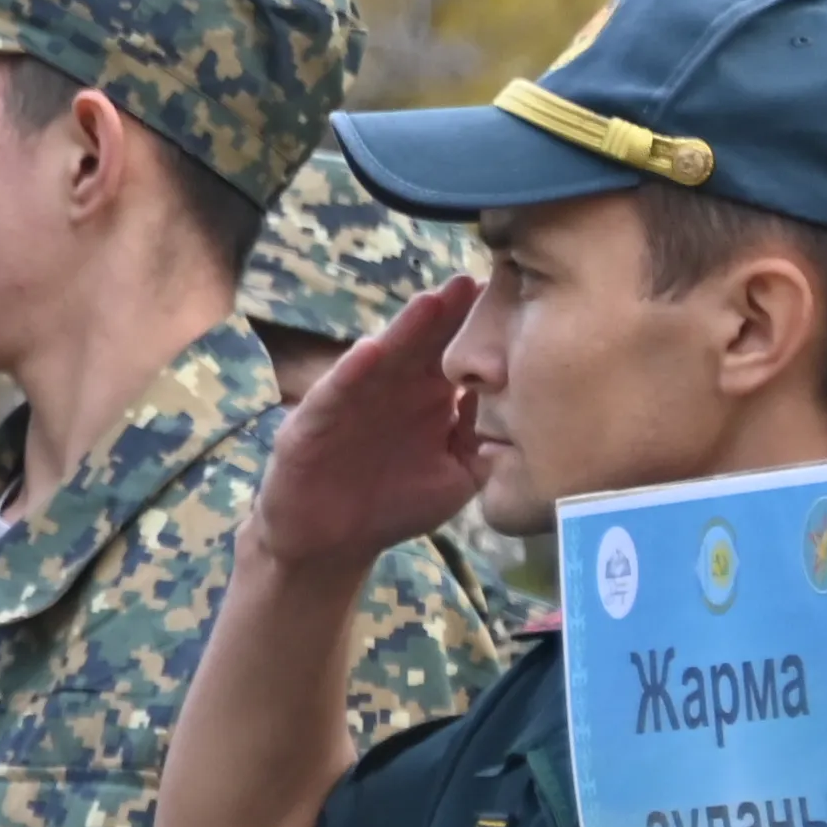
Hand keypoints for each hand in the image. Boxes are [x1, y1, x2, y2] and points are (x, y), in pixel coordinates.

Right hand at [251, 274, 485, 569]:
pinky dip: (350, 372)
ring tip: (428, 303)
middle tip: (469, 282)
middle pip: (420, 343)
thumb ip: (483, 442)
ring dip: (403, 330)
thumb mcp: (456, 477)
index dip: (474, 325)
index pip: (453, 351)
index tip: (505, 295)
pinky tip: (370, 351)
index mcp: (426, 398)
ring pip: (380, 359)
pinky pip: (334, 394)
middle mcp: (389, 391)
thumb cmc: (393, 507)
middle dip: (444, 313)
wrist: (331, 544)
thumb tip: (514, 404)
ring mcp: (350, 403)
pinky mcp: (312, 425)